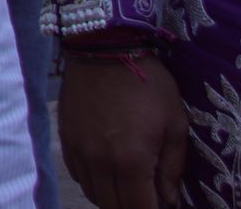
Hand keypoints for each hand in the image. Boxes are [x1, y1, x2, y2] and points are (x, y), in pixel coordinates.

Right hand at [58, 53, 188, 208]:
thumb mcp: (175, 124)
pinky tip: (106, 170)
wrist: (104, 47)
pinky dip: (93, 181)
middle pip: (113, 207)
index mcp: (131, 161)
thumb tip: (169, 201)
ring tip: (128, 186)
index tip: (163, 206)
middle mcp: (100, 162)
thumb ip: (172, 168)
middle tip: (147, 197)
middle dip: (132, 207)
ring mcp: (79, 150)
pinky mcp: (66, 137)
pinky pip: (77, 174)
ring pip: (93, 193)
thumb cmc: (149, 84)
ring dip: (112, 197)